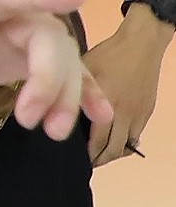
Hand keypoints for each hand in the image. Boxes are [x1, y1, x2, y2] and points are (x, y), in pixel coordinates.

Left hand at [0, 0, 108, 139]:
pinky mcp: (15, 56)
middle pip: (42, 35)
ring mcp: (8, 34)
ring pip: (57, 55)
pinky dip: (80, 90)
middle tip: (31, 121)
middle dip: (50, 78)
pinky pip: (57, 70)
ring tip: (54, 133)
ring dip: (66, 92)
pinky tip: (99, 116)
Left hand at [84, 8, 169, 165]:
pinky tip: (112, 140)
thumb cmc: (108, 55)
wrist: (142, 45)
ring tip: (96, 155)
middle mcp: (125, 114)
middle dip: (98, 159)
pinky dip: (125, 143)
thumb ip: (75, 93)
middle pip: (113, 150)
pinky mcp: (148, 112)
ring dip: (112, 153)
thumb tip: (58, 112)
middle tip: (82, 161)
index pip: (97, 140)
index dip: (85, 154)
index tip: (71, 158)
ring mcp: (139, 115)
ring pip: (127, 146)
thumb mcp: (84, 70)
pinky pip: (137, 136)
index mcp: (107, 103)